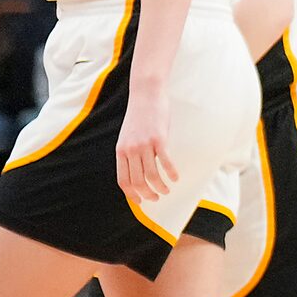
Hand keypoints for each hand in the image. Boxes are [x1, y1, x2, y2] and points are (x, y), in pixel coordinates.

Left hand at [115, 86, 177, 203]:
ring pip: (152, 175)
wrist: (146, 94)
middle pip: (138, 181)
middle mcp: (130, 150)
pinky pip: (165, 162)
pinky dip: (171, 173)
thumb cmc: (139, 116)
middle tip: (157, 197)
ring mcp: (144, 145)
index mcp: (121, 151)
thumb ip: (130, 153)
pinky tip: (176, 178)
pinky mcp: (159, 139)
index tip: (140, 201)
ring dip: (160, 187)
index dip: (132, 194)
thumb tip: (138, 171)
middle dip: (148, 194)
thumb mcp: (128, 136)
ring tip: (167, 190)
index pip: (124, 180)